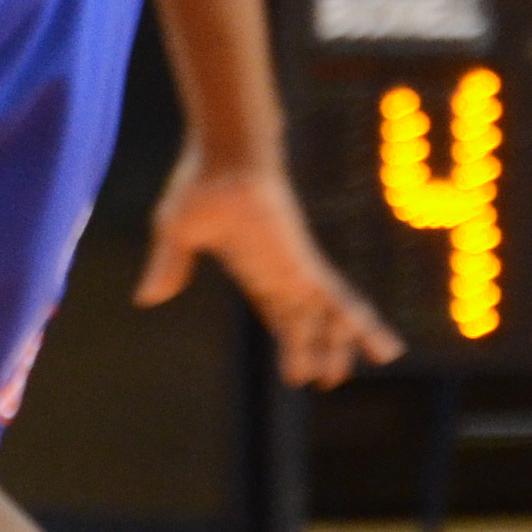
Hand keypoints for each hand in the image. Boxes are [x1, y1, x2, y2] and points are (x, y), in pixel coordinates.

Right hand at [139, 146, 401, 387]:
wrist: (226, 153)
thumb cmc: (200, 183)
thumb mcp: (176, 233)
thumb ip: (168, 266)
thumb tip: (146, 298)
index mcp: (255, 267)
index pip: (277, 312)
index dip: (289, 338)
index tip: (296, 365)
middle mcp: (281, 273)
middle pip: (306, 320)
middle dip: (320, 349)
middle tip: (331, 379)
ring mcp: (297, 269)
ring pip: (330, 317)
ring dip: (346, 343)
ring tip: (370, 364)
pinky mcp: (305, 265)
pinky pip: (339, 304)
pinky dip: (361, 328)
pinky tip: (385, 349)